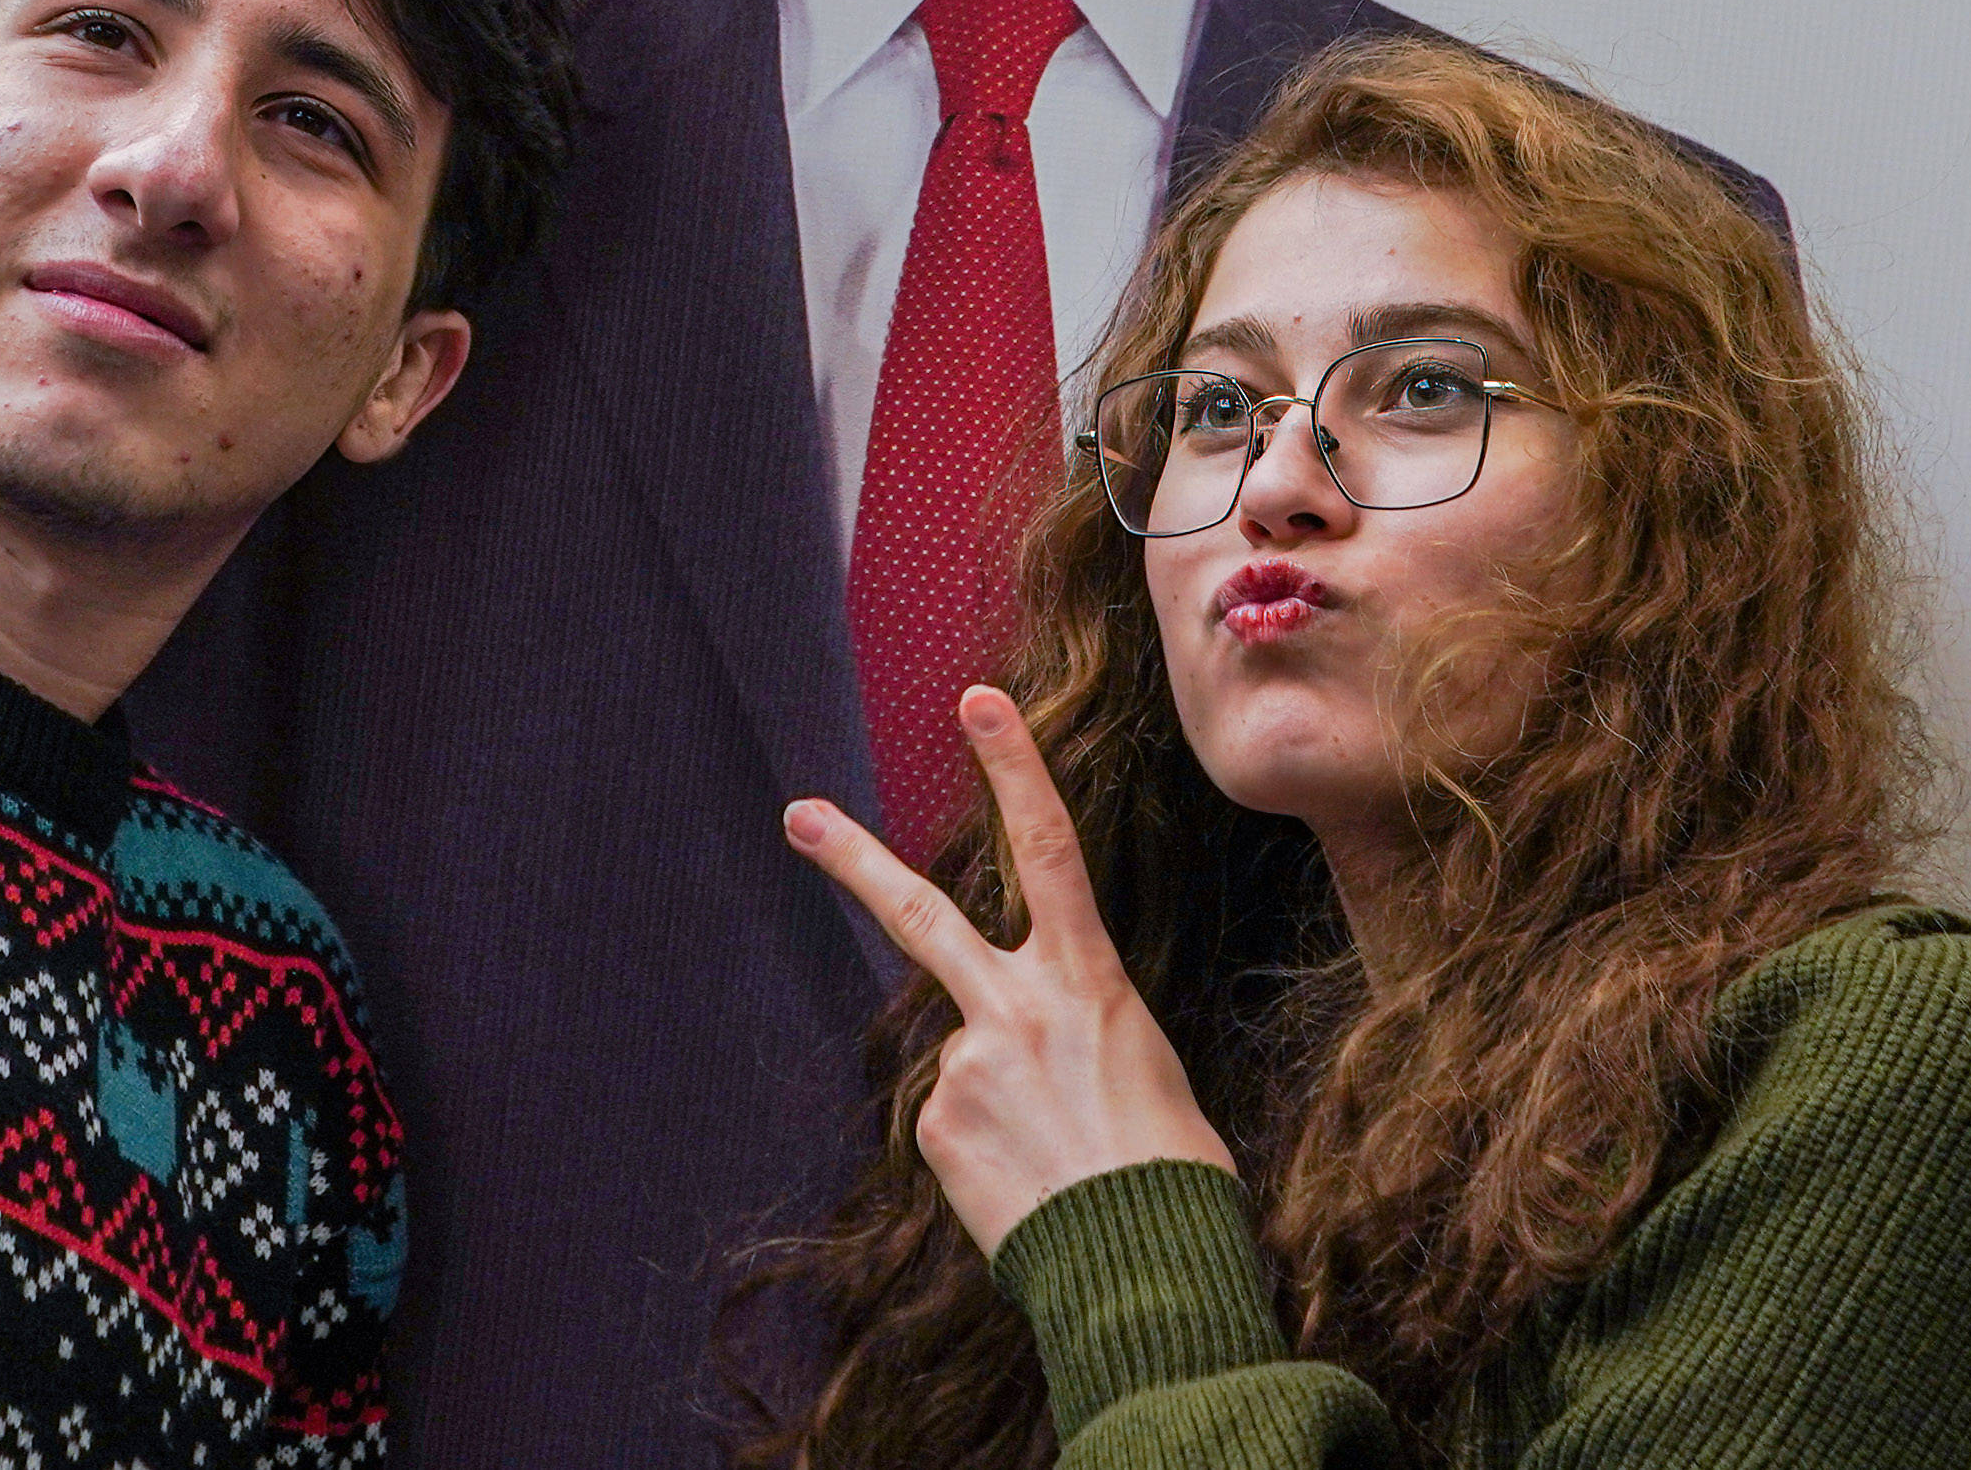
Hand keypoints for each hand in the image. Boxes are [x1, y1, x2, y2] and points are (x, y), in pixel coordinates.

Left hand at [785, 685, 1236, 1256]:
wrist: (1144, 1269)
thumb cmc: (1173, 1175)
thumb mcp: (1147, 1071)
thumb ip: (1076, 1034)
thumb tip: (1030, 1055)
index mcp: (1090, 982)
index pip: (1051, 848)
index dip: (1015, 768)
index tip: (979, 700)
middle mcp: (1017, 1007)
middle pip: (920, 911)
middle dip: (852, 857)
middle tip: (796, 813)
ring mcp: (965, 1065)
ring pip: (965, 1064)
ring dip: (1001, 1106)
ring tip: (1057, 1162)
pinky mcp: (935, 1128)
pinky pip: (953, 1127)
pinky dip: (986, 1151)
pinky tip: (1028, 1187)